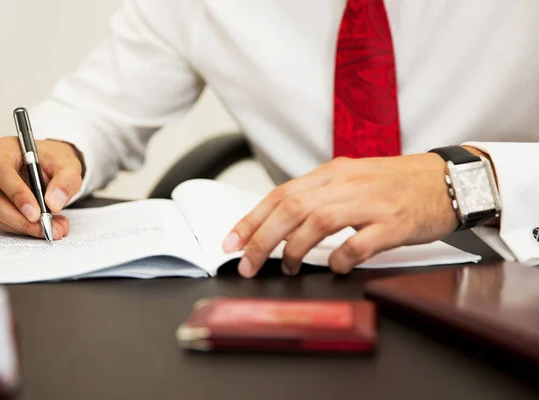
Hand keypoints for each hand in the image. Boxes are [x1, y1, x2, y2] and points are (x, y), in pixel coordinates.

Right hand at [0, 137, 82, 239]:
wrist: (48, 165)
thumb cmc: (53, 160)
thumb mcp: (68, 165)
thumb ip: (66, 181)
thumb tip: (53, 203)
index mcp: (2, 149)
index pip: (0, 170)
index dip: (16, 194)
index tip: (36, 213)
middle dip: (20, 218)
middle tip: (46, 227)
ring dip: (23, 226)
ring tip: (53, 227)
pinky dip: (20, 228)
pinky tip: (41, 226)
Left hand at [222, 153, 457, 277]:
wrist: (448, 179)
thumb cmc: (396, 184)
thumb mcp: (352, 180)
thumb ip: (319, 197)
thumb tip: (280, 223)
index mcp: (333, 173)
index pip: (281, 194)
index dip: (251, 219)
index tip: (232, 242)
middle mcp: (348, 183)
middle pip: (292, 208)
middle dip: (262, 239)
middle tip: (248, 264)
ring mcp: (372, 201)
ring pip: (319, 221)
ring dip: (295, 248)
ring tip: (287, 267)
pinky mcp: (395, 222)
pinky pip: (360, 242)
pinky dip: (341, 258)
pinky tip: (335, 267)